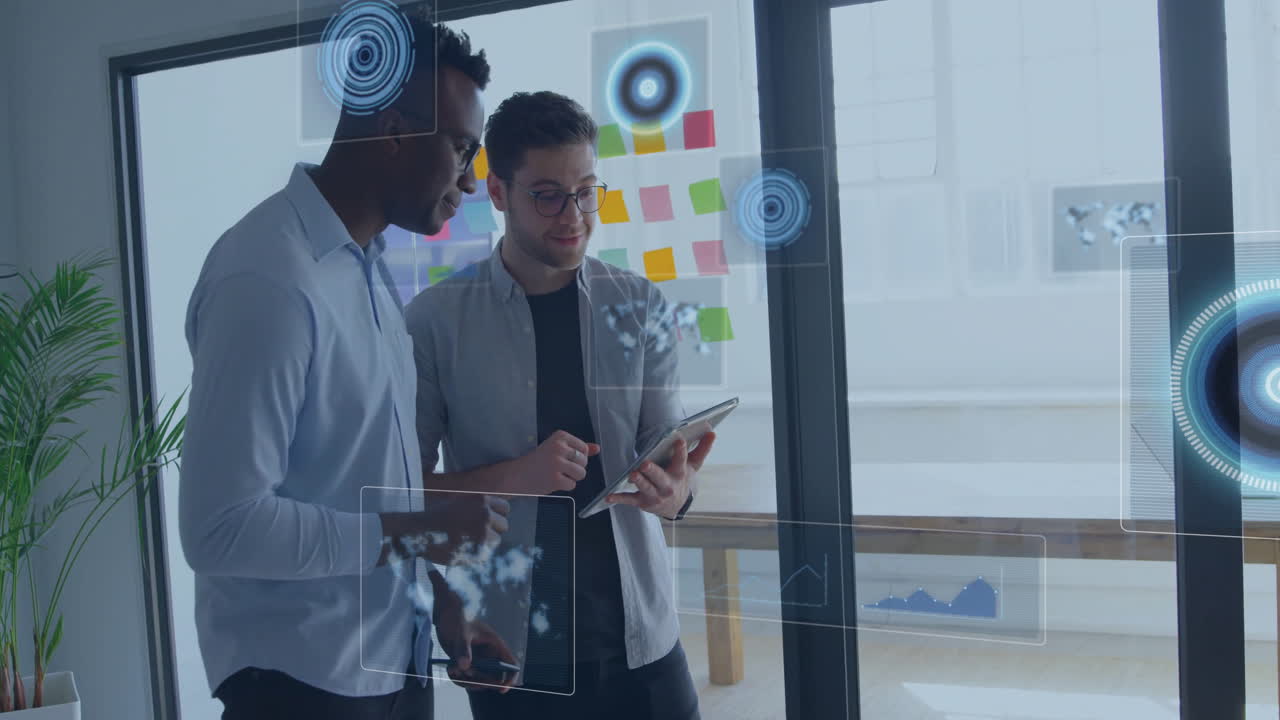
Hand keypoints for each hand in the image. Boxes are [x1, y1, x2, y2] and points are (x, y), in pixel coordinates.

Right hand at [378, 494, 509, 566]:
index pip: (505, 508)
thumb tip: (496, 510)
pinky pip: (486, 554)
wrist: (418, 531)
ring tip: (468, 542)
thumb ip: (478, 505)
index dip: (497, 515)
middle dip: (493, 530)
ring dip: (486, 543)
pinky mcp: (477, 550)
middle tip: (476, 534)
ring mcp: (482, 533)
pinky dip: (477, 554)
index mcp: (481, 500)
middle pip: (504, 525)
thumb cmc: (436, 516)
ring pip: (496, 540)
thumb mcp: (459, 501)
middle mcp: (485, 515)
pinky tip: (462, 550)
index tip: (489, 521)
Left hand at [429, 573, 517, 691]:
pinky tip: (450, 670)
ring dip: (465, 681)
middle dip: (479, 682)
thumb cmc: (459, 618)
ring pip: (477, 682)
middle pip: (493, 679)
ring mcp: (477, 662)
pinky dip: (458, 679)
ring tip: (452, 670)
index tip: (501, 689)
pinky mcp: (466, 665)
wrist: (445, 615)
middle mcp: (489, 656)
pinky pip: (465, 679)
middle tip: (465, 678)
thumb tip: (465, 667)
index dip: (510, 678)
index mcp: (496, 646)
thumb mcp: (462, 632)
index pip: (511, 664)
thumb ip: (463, 649)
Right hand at [510, 430, 599, 495]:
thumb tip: (597, 448)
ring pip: (581, 474)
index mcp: (560, 436)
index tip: (562, 458)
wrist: (517, 474)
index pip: (584, 449)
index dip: (577, 457)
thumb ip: (577, 448)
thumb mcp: (557, 449)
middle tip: (558, 468)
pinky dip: (565, 486)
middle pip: (584, 462)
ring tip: (558, 474)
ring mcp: (557, 463)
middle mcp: (559, 447)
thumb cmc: (538, 461)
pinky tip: (553, 481)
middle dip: (575, 468)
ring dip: (572, 478)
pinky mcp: (555, 479)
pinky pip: (572, 485)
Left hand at [607, 431, 715, 518]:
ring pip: (645, 488)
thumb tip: (712, 432)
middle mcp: (667, 486)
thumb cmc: (682, 480)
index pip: (681, 461)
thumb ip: (702, 449)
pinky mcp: (642, 502)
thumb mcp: (694, 466)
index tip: (678, 440)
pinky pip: (629, 500)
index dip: (680, 451)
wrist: (676, 507)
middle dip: (653, 472)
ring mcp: (654, 495)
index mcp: (679, 474)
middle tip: (645, 464)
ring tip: (633, 474)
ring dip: (639, 482)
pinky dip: (618, 499)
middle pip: (660, 478)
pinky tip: (608, 497)